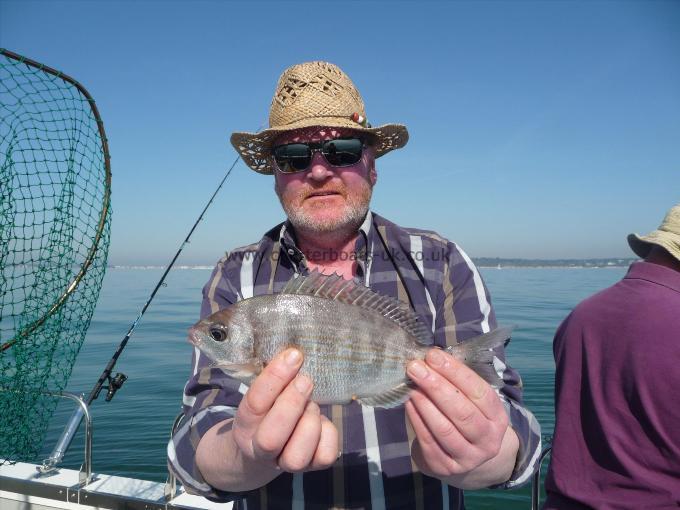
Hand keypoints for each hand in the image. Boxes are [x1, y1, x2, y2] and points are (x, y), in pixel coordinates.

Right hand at [230, 348, 338, 472]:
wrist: (265, 450)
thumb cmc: (269, 410)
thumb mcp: (264, 395)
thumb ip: (275, 381)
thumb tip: (294, 355)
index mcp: (245, 426)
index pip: (254, 403)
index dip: (275, 377)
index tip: (293, 355)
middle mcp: (260, 450)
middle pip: (271, 437)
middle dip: (292, 404)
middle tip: (305, 380)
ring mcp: (286, 463)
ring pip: (298, 454)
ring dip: (309, 420)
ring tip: (311, 405)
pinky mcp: (312, 466)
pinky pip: (325, 454)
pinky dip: (328, 432)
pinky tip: (321, 422)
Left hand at [405, 349, 517, 488]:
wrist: (463, 458)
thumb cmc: (465, 417)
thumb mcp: (470, 401)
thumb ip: (456, 382)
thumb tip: (430, 358)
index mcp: (497, 417)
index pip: (479, 392)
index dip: (456, 372)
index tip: (433, 355)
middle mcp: (487, 440)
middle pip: (462, 412)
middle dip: (436, 386)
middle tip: (416, 367)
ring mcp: (467, 457)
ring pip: (444, 428)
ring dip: (425, 403)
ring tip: (411, 385)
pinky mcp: (445, 467)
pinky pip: (428, 441)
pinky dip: (417, 419)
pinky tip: (408, 403)